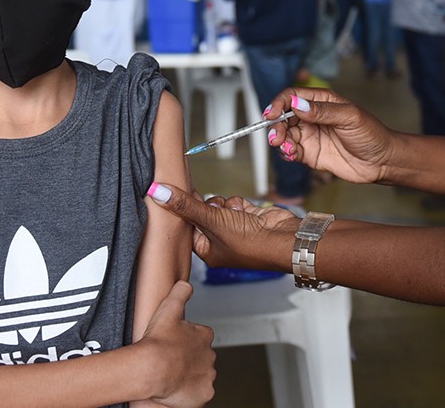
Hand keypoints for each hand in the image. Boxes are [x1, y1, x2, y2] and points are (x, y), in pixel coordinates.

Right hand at [136, 281, 215, 406]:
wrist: (151, 368)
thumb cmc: (158, 341)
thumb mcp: (169, 307)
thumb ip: (180, 292)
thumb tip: (186, 284)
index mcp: (204, 336)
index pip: (201, 337)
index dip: (186, 341)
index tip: (174, 344)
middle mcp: (210, 356)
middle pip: (201, 357)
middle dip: (189, 359)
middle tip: (171, 361)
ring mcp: (208, 376)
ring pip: (200, 376)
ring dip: (189, 376)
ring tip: (171, 376)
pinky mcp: (204, 394)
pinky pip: (198, 394)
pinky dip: (189, 393)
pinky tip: (176, 389)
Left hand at [149, 189, 299, 268]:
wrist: (285, 239)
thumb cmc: (252, 245)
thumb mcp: (212, 221)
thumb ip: (185, 205)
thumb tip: (158, 192)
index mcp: (207, 251)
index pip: (185, 226)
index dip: (182, 211)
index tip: (178, 195)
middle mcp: (219, 241)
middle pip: (200, 213)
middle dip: (206, 206)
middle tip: (209, 206)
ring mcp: (233, 228)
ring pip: (216, 204)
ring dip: (223, 204)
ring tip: (232, 213)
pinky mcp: (245, 217)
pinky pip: (232, 202)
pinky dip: (237, 203)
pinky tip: (245, 211)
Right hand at [265, 88, 396, 184]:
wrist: (382, 161)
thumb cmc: (371, 134)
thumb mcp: (349, 118)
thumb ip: (323, 112)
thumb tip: (297, 104)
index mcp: (322, 101)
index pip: (292, 96)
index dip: (279, 103)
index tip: (271, 115)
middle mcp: (312, 117)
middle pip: (283, 116)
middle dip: (276, 126)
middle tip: (277, 137)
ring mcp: (310, 135)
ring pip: (284, 134)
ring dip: (280, 141)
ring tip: (288, 149)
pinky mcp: (310, 154)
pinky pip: (291, 151)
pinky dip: (286, 153)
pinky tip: (292, 155)